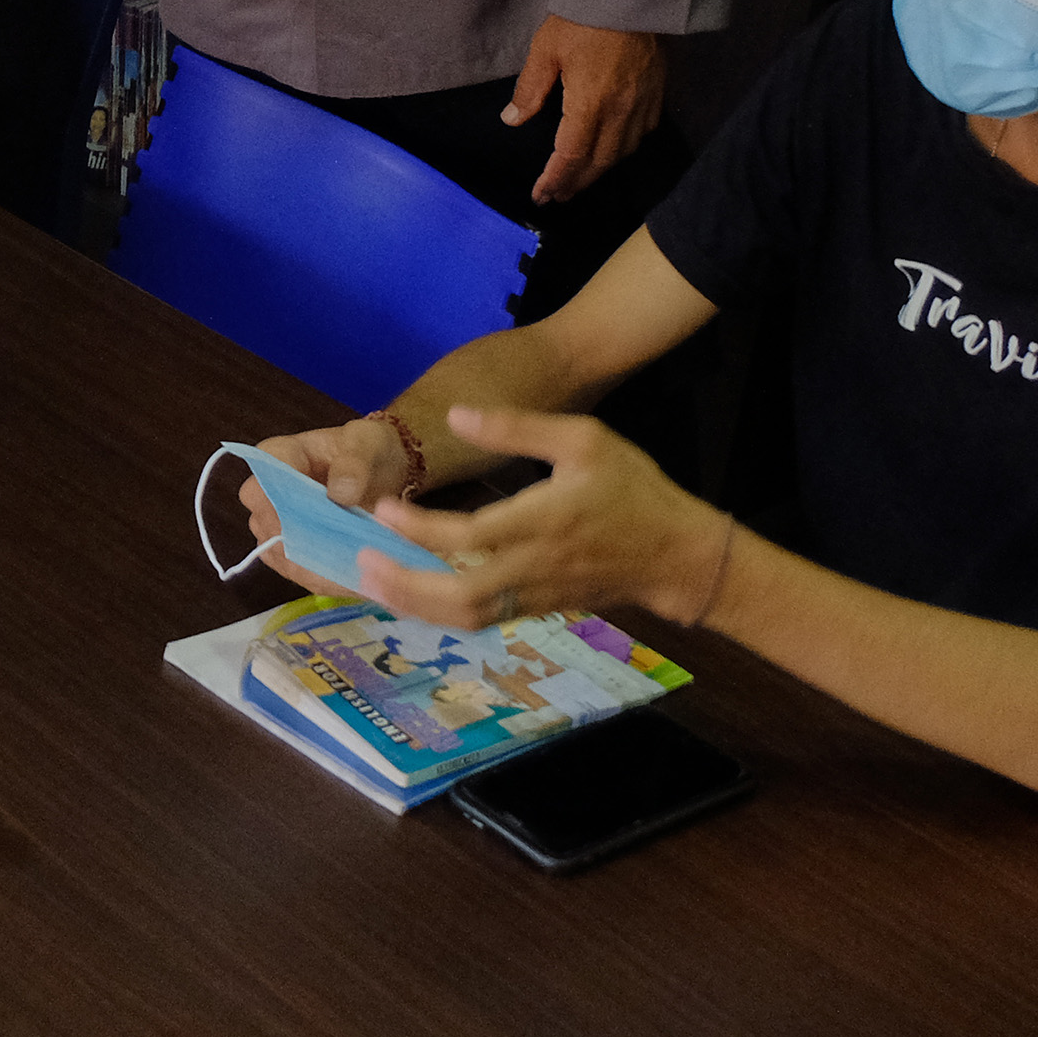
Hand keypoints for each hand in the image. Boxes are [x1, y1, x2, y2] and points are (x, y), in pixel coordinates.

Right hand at [233, 416, 417, 601]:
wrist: (380, 473)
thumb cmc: (368, 451)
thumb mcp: (369, 443)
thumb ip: (354, 462)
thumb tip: (339, 493)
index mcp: (280, 455)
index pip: (264, 474)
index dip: (284, 496)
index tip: (320, 510)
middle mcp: (269, 492)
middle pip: (264, 520)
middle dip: (299, 538)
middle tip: (338, 547)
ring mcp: (276, 524)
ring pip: (275, 551)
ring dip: (309, 564)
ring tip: (348, 568)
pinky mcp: (290, 550)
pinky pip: (293, 571)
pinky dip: (319, 579)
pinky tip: (347, 578)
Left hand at [346, 405, 731, 629]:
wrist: (677, 555)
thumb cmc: (632, 489)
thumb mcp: (584, 439)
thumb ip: (517, 428)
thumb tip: (456, 416)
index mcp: (543, 522)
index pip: (470, 536)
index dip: (419, 529)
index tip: (380, 512)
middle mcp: (534, 567)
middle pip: (460, 596)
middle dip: (405, 587)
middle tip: (360, 566)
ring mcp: (535, 596)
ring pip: (468, 618)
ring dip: (416, 607)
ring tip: (373, 585)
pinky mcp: (537, 610)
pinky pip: (481, 620)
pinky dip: (440, 613)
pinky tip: (411, 596)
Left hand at [503, 15, 666, 203]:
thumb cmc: (582, 19)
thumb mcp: (545, 50)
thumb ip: (530, 89)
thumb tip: (512, 119)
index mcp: (590, 103)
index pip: (571, 155)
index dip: (556, 179)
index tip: (542, 195)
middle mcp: (620, 111)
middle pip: (599, 162)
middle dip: (576, 183)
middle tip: (558, 195)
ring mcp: (642, 104)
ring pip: (622, 153)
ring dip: (599, 171)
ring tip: (579, 179)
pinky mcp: (657, 94)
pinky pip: (641, 135)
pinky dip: (623, 150)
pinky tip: (611, 150)